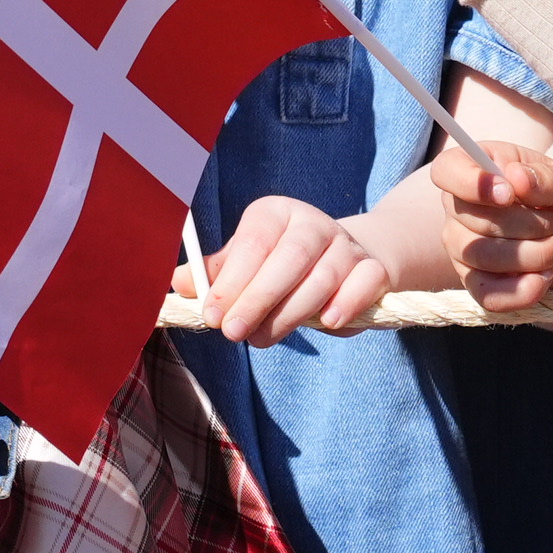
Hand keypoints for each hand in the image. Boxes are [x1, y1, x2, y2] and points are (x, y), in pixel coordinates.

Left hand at [192, 194, 396, 343]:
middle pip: (289, 258)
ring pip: (322, 276)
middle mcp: (312, 223)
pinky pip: (364, 282)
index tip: (212, 314)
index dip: (231, 280)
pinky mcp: (374, 268)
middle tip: (233, 332)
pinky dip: (347, 302)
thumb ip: (217, 275)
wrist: (347, 263)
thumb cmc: (283, 266)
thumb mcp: (248, 265)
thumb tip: (178, 285)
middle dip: (258, 298)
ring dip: (291, 313)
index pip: (253, 242)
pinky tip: (327, 322)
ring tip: (264, 339)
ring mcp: (346, 245)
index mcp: (275, 214)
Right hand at [433, 144, 552, 313]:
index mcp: (474, 167)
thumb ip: (548, 177)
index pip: (447, 171)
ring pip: (481, 256)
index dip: (471, 183)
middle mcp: (459, 207)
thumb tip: (517, 177)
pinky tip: (545, 278)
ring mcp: (462, 247)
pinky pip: (487, 294)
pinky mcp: (476, 282)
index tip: (510, 194)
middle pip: (473, 220)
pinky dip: (520, 291)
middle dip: (526, 225)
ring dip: (532, 254)